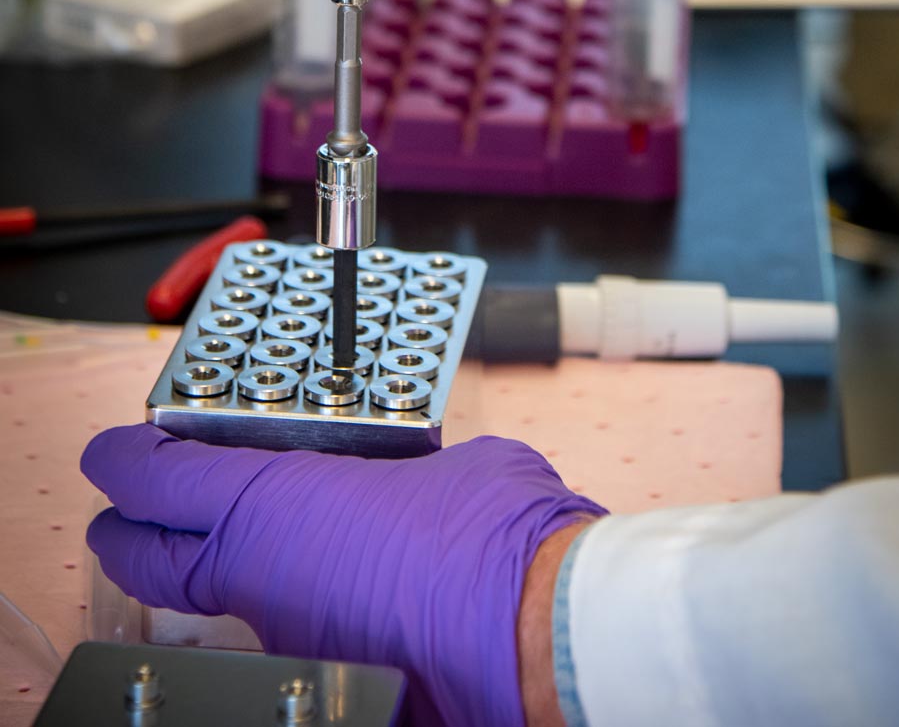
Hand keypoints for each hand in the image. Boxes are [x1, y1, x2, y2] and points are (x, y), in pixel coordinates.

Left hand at [83, 425, 604, 726]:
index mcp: (275, 511)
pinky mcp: (338, 688)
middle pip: (159, 564)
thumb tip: (402, 482)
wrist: (542, 630)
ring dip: (256, 574)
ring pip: (247, 603)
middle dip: (129, 537)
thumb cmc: (491, 532)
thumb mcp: (438, 463)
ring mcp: (295, 645)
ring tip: (304, 546)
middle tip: (121, 518)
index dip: (124, 465)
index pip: (162, 484)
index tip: (111, 454)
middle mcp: (265, 585)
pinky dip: (323, 615)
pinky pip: (308, 640)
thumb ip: (396, 467)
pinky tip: (369, 597)